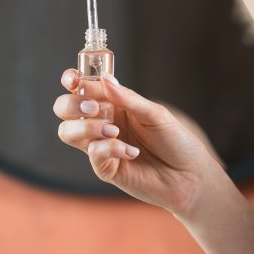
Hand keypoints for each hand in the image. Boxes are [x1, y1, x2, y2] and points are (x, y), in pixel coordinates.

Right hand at [53, 69, 218, 216]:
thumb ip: (127, 98)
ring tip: (114, 131)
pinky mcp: (105, 168)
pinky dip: (110, 149)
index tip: (72, 80)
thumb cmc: (175, 140)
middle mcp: (102, 122)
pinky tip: (131, 151)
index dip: (71, 80)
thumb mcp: (154, 113)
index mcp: (112, 103)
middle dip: (72, 104)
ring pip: (67, 132)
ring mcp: (101, 145)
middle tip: (94, 108)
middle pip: (64, 109)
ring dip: (86, 127)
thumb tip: (104, 78)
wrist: (190, 175)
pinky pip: (93, 154)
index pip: (82, 87)